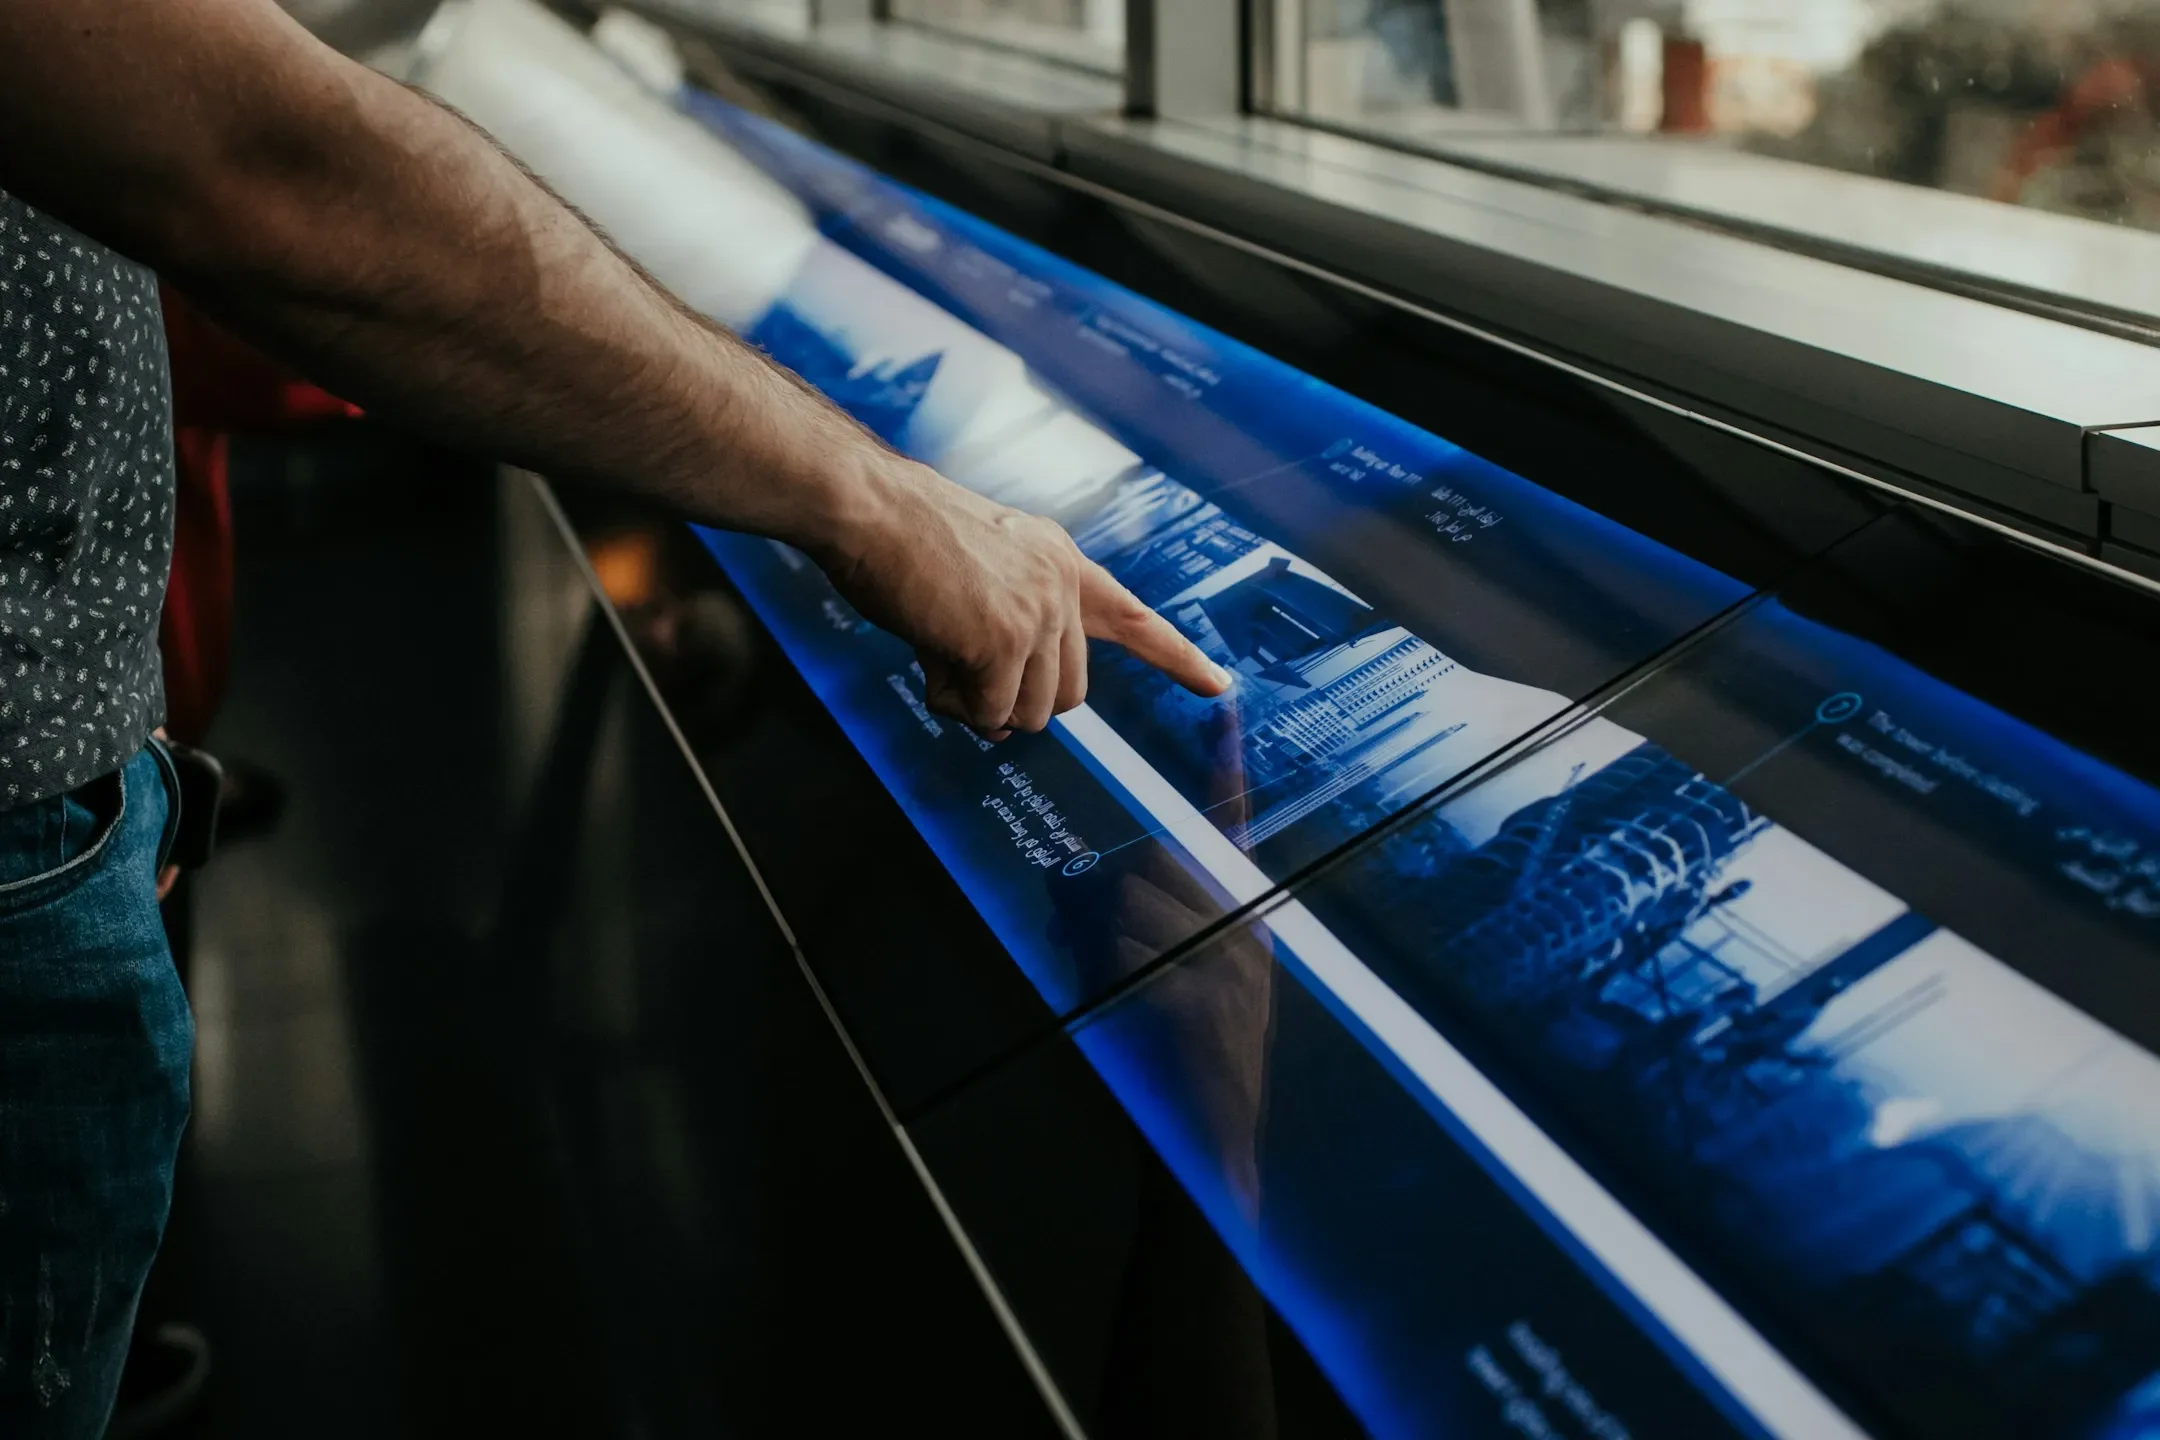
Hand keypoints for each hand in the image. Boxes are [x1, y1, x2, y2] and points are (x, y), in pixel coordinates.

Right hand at [820, 457, 1230, 735]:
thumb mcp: (982, 571)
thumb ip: (1011, 625)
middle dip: (1014, 701)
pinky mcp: (1003, 641)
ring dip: (979, 705)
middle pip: (1066, 695)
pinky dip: (953, 703)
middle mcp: (1061, 585)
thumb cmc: (902, 537)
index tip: (1219, 684)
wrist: (867, 507)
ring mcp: (1038, 613)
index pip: (1133, 617)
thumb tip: (1003, 713)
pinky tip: (928, 658)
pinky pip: (988, 713)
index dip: (1177, 657)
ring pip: (1027, 714)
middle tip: (962, 675)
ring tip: (939, 654)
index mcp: (1060, 561)